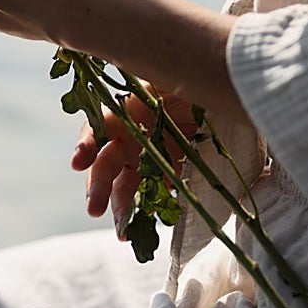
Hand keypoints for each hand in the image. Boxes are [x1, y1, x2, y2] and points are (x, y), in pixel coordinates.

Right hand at [70, 90, 199, 238]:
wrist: (228, 94)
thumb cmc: (193, 79)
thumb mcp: (169, 76)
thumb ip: (151, 83)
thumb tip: (132, 78)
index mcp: (126, 111)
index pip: (97, 128)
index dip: (85, 145)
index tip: (79, 162)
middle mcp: (132, 137)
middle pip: (107, 165)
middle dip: (98, 187)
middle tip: (94, 208)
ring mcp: (151, 159)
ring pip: (128, 187)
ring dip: (122, 208)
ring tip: (124, 231)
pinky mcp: (172, 176)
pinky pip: (157, 196)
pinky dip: (151, 213)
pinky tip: (149, 226)